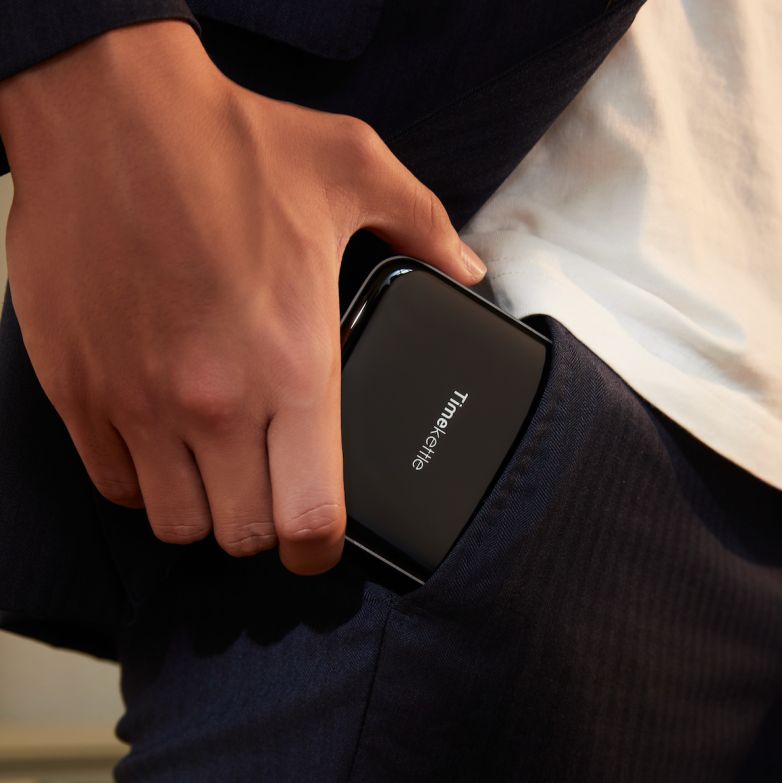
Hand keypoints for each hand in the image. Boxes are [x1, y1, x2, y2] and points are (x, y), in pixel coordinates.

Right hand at [0, 20, 486, 574]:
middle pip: (245, 534)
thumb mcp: (353, 169)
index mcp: (294, 364)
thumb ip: (423, 226)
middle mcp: (216, 400)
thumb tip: (466, 264)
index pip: (311, 517)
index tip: (320, 544)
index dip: (320, 551)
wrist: (109, 112)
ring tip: (219, 472)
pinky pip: (112, 483)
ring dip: (205, 510)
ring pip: (177, 523)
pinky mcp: (80, 389)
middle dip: (266, 528)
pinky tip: (161, 443)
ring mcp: (140, 402)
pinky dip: (142, 481)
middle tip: (273, 492)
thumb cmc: (229, 144)